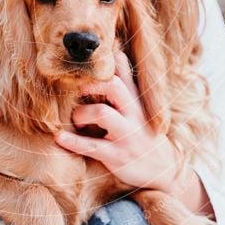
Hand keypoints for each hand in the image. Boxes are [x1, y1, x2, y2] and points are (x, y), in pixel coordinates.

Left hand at [53, 51, 178, 191]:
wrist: (164, 170)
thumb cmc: (146, 134)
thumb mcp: (142, 108)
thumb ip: (128, 84)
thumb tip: (116, 54)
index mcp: (137, 101)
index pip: (124, 72)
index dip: (107, 63)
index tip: (88, 64)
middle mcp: (133, 114)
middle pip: (113, 87)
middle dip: (90, 85)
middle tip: (76, 90)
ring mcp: (126, 135)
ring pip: (102, 113)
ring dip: (81, 113)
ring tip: (75, 120)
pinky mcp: (117, 156)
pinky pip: (92, 146)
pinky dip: (73, 141)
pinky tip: (59, 137)